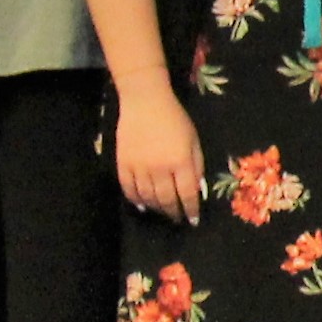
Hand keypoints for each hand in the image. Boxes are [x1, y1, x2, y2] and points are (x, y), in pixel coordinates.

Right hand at [113, 81, 204, 218]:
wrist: (145, 102)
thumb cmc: (175, 119)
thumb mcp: (194, 140)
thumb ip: (197, 165)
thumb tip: (197, 191)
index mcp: (181, 161)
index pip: (188, 194)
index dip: (191, 210)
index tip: (193, 220)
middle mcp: (160, 168)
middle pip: (167, 200)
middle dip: (174, 213)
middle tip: (177, 219)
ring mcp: (140, 167)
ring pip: (148, 198)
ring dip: (157, 208)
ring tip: (163, 212)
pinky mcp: (123, 164)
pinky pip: (129, 189)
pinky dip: (136, 200)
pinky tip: (143, 205)